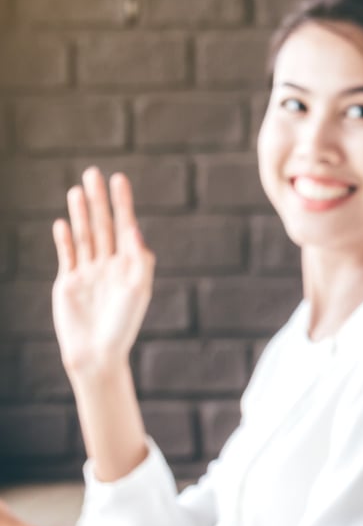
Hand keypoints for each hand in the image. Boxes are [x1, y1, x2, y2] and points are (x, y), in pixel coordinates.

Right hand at [51, 168, 154, 380]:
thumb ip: (138, 258)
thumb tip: (134, 228)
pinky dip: (64, 239)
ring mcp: (88, 272)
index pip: (125, 225)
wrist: (97, 352)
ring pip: (85, 236)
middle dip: (98, 200)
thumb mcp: (138, 289)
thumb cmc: (123, 323)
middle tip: (93, 173)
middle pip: (103, 224)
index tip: (119, 178)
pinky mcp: (69, 283)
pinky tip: (62, 223)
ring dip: (80, 214)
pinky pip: (67, 255)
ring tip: (77, 191)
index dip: (122, 202)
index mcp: (129, 264)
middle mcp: (109, 264)